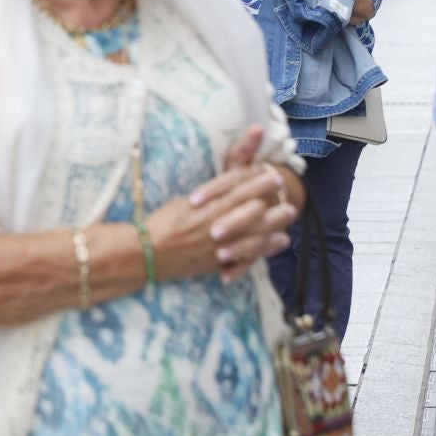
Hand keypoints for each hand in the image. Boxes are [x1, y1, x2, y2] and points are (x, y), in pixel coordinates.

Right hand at [145, 135, 297, 283]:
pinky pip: (250, 253)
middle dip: (270, 199)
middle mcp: (216, 225)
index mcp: (205, 207)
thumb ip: (206, 198)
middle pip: (250, 210)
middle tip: (286, 192)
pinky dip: (267, 246)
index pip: (236, 191)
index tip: (270, 175)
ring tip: (290, 213)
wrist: (145, 254)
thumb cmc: (160, 225)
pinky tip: (280, 240)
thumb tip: (225, 190)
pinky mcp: (220, 260)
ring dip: (275, 222)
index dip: (255, 182)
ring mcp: (220, 244)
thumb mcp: (181, 203)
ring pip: (255, 232)